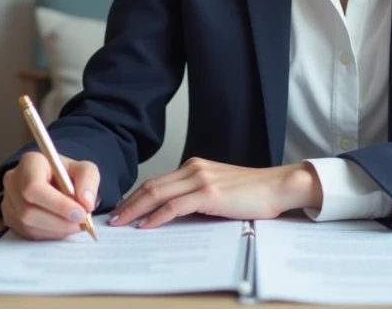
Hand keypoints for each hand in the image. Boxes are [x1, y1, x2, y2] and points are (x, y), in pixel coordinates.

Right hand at [2, 151, 99, 240]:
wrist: (53, 180)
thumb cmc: (66, 174)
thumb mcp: (84, 169)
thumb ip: (89, 181)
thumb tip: (86, 203)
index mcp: (30, 162)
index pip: (34, 187)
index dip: (58, 204)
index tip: (80, 213)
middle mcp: (13, 181)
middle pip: (29, 210)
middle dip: (59, 221)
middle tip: (81, 223)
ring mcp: (8, 201)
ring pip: (29, 225)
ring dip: (56, 229)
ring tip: (73, 224)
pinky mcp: (10, 218)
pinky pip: (28, 233)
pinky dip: (49, 234)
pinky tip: (61, 226)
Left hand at [108, 158, 321, 229]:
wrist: (278, 186)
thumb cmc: (253, 193)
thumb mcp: (219, 190)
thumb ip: (197, 196)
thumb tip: (174, 214)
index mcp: (194, 166)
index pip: (157, 181)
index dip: (136, 196)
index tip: (123, 209)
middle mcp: (194, 168)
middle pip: (151, 186)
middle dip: (129, 203)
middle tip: (113, 219)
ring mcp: (200, 179)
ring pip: (157, 194)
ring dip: (135, 210)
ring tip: (122, 223)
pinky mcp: (209, 193)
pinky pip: (175, 206)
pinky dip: (157, 216)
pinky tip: (146, 225)